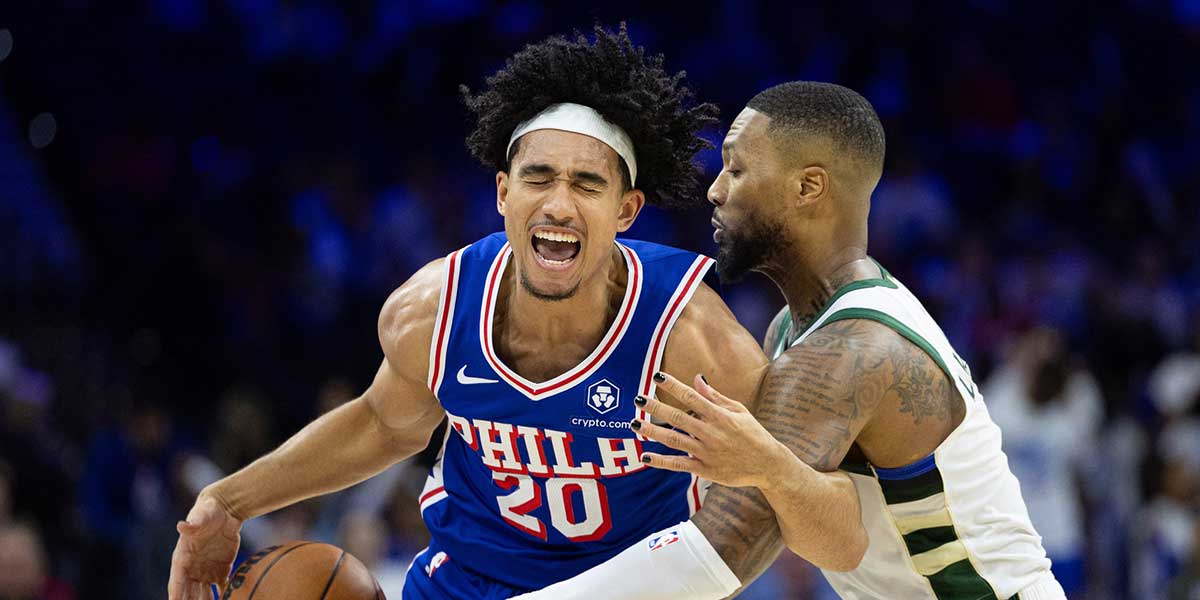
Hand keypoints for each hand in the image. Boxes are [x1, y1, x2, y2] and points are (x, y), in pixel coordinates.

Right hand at [168, 491, 243, 599]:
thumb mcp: (200, 516)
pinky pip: (221, 587)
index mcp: (182, 559)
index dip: (176, 596)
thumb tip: (181, 525)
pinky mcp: (221, 569)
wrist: (226, 509)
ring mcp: (206, 571)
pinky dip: (223, 596)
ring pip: (204, 594)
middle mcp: (192, 569)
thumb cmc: (208, 511)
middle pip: (188, 593)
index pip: (177, 582)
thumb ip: (193, 523)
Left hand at [635, 372, 792, 489]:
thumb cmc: (753, 434)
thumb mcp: (739, 411)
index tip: (657, 376)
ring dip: (652, 431)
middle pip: (677, 418)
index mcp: (719, 416)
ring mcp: (707, 452)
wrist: (768, 464)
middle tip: (637, 399)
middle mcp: (711, 433)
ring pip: (674, 440)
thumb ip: (715, 397)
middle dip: (656, 407)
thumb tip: (697, 379)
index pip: (691, 396)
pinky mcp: (705, 470)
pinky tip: (645, 456)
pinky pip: (679, 465)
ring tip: (635, 424)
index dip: (673, 386)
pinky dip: (661, 461)